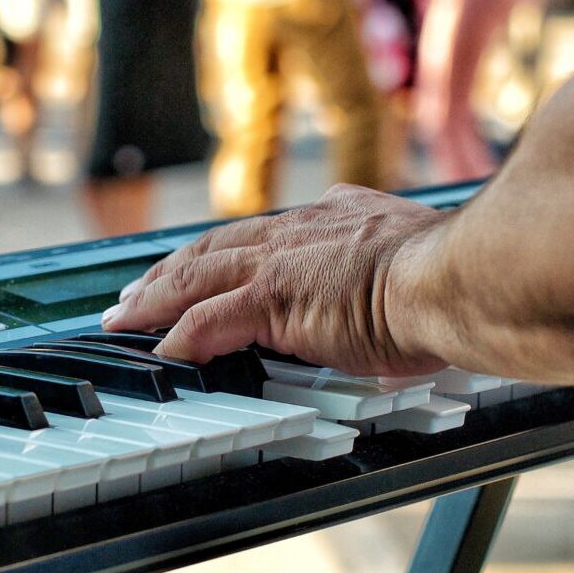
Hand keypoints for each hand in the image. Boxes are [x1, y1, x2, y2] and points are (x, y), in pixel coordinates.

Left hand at [103, 184, 447, 375]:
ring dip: (152, 301)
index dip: (209, 255)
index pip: (247, 237)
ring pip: (194, 279)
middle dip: (162, 274)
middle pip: (205, 251)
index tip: (186, 268)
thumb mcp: (398, 240)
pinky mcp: (271, 298)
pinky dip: (181, 336)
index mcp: (319, 220)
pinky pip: (209, 321)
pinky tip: (161, 352)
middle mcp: (291, 233)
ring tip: (121, 320)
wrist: (452, 276)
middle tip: (128, 295)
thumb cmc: (443, 271)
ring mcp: (277, 264)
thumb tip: (364, 237)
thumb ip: (369, 236)